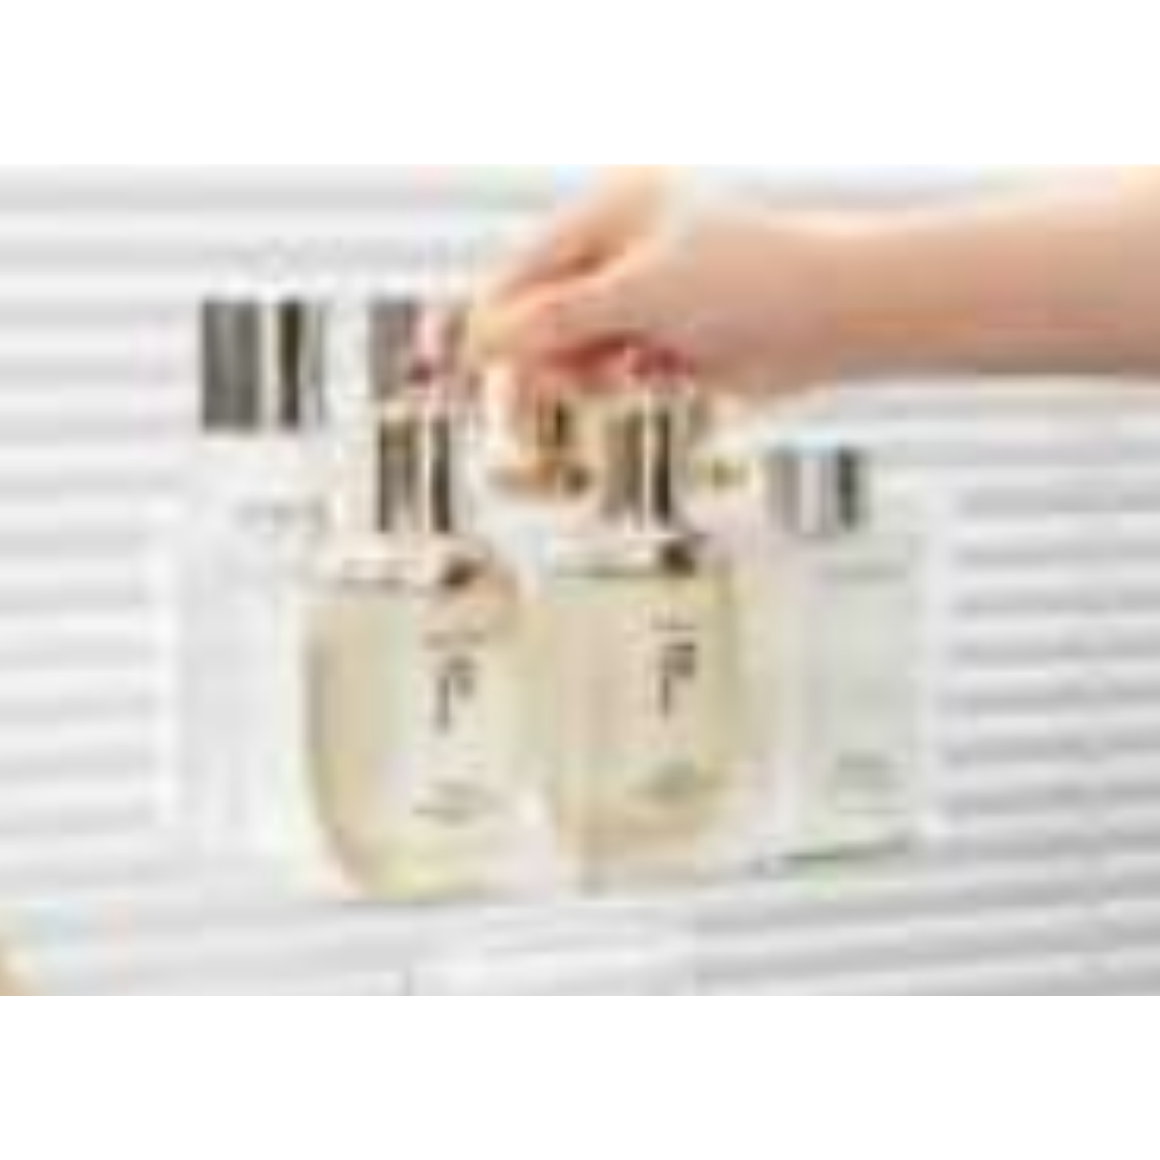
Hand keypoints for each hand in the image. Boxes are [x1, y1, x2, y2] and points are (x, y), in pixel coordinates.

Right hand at [470, 173, 851, 396]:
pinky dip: (622, 380)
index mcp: (612, 214)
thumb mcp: (639, 294)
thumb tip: (483, 339)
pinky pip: (613, 370)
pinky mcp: (666, 341)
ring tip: (630, 372)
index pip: (527, 268)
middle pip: (544, 312)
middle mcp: (623, 252)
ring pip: (576, 348)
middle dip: (547, 352)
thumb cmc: (745, 283)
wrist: (832, 318)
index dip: (493, 317)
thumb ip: (558, 319)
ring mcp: (644, 298)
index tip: (462, 364)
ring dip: (588, 372)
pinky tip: (657, 375)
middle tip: (553, 387)